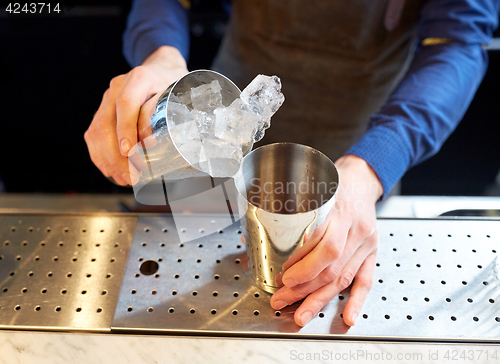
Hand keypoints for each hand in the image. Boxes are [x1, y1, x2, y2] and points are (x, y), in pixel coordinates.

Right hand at [84, 46, 187, 184]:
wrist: (161, 69)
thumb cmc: (172, 84)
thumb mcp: (176, 94)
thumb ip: (162, 113)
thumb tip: (150, 141)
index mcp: (138, 78)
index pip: (125, 104)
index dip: (125, 130)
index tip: (129, 152)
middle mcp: (116, 87)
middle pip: (106, 124)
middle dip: (117, 157)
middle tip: (132, 176)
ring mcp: (106, 99)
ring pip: (96, 133)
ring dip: (109, 161)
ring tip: (125, 179)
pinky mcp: (101, 111)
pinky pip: (93, 136)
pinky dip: (101, 157)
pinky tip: (112, 171)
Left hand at [270, 155, 382, 326]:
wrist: (361, 179)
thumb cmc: (331, 183)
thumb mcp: (310, 191)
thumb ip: (286, 214)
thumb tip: (250, 237)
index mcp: (339, 211)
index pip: (324, 246)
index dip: (304, 267)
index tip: (284, 277)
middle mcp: (355, 229)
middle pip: (331, 267)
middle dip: (304, 288)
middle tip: (282, 299)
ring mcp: (366, 243)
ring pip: (343, 277)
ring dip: (320, 298)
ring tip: (301, 314)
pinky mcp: (371, 252)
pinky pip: (365, 280)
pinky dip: (356, 301)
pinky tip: (347, 316)